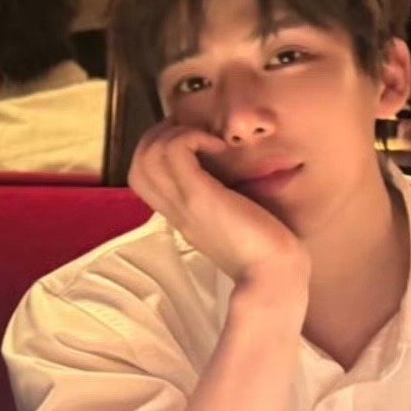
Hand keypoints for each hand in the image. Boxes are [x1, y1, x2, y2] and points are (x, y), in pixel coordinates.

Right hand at [129, 121, 309, 307]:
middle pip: (139, 159)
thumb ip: (219, 198)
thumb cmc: (263, 249)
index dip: (160, 146)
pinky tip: (220, 147)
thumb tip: (229, 172)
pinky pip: (174, 151)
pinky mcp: (197, 197)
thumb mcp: (230, 218)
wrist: (271, 276)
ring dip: (177, 133)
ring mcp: (182, 202)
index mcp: (178, 211)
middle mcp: (173, 207)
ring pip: (149, 152)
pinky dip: (193, 137)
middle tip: (199, 136)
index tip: (194, 141)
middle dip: (164, 135)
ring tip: (208, 141)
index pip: (142, 172)